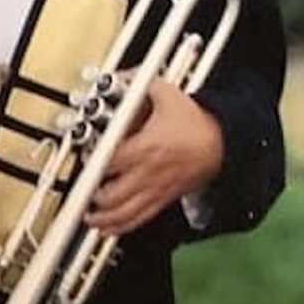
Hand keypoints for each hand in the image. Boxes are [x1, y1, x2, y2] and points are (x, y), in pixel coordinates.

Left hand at [85, 79, 222, 236]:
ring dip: (103, 218)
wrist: (222, 142)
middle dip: (93, 196)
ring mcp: (156, 189)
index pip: (110, 162)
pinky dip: (122, 227)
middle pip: (112, 195)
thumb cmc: (195, 121)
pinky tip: (109, 229)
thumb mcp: (167, 94)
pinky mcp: (164, 199)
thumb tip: (123, 75)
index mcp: (146, 147)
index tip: (85, 158)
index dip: (93, 163)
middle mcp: (148, 172)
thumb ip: (141, 83)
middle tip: (81, 191)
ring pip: (125, 213)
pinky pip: (140, 218)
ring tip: (89, 217)